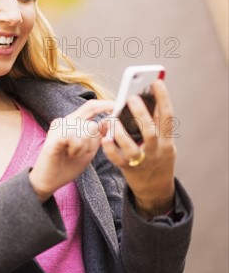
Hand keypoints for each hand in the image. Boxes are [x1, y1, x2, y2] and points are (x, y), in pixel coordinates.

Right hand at [29, 99, 114, 201]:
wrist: (49, 180)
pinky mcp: (55, 135)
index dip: (105, 105)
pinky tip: (68, 154)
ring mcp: (60, 126)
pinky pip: (76, 137)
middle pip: (92, 124)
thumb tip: (109, 122)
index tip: (118, 106)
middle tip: (79, 153)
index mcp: (74, 122)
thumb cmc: (67, 165)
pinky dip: (76, 149)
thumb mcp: (88, 149)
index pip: (91, 107)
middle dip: (92, 143)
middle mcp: (66, 121)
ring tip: (71, 154)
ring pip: (87, 130)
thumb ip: (97, 136)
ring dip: (83, 148)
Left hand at [101, 79, 176, 217]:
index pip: (168, 117)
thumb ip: (157, 124)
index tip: (156, 82)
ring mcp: (143, 161)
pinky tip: (104, 138)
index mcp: (167, 140)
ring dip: (121, 133)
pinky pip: (118, 159)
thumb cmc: (158, 157)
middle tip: (131, 97)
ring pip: (132, 148)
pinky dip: (110, 149)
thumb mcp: (164, 141)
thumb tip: (146, 97)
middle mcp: (157, 151)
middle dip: (141, 114)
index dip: (163, 98)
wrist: (156, 190)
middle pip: (150, 131)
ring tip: (113, 120)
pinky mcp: (129, 169)